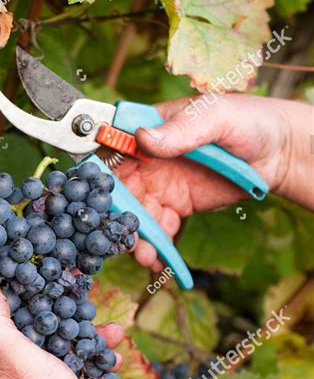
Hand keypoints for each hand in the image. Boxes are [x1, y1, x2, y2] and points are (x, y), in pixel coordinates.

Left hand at [0, 285, 129, 378]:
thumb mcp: (11, 357)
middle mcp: (9, 374)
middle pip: (17, 324)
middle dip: (35, 297)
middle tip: (51, 273)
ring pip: (53, 337)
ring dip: (74, 321)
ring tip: (90, 303)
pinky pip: (80, 357)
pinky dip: (95, 347)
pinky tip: (113, 339)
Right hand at [118, 93, 309, 271]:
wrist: (278, 153)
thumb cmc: (247, 122)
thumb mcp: (215, 117)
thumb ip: (180, 130)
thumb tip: (144, 139)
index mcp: (151, 128)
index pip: (112, 147)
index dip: (100, 171)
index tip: (98, 196)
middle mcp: (148, 158)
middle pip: (119, 188)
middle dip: (115, 214)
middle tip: (120, 234)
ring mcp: (161, 184)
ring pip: (135, 213)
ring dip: (134, 235)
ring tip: (144, 255)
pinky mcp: (176, 206)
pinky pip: (159, 228)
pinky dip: (155, 246)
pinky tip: (158, 261)